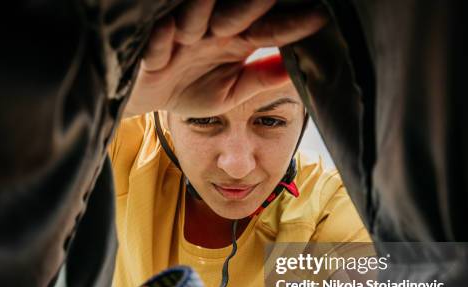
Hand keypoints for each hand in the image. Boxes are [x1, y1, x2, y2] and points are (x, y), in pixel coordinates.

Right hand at [124, 0, 327, 117]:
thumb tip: (298, 71)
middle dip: (253, 4)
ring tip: (213, 5)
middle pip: (234, 14)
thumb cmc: (189, 88)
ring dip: (203, 11)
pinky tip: (167, 31)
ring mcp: (178, 37)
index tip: (321, 19)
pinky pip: (153, 46)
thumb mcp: (231, 90)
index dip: (291, 25)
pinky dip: (160, 41)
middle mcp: (208, 32)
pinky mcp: (149, 51)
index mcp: (233, 40)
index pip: (267, 30)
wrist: (146, 96)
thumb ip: (261, 79)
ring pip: (192, 20)